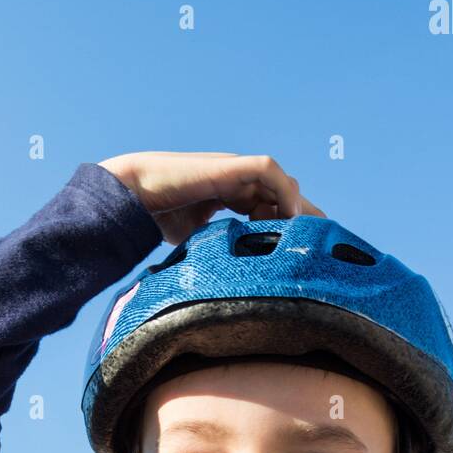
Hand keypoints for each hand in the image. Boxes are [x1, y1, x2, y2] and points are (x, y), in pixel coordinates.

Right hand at [97, 150, 326, 244]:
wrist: (132, 195)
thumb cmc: (157, 216)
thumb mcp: (196, 241)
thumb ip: (217, 250)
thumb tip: (228, 286)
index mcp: (231, 195)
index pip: (272, 209)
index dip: (289, 230)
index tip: (302, 257)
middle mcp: (237, 180)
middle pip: (285, 196)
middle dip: (304, 221)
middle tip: (319, 250)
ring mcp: (234, 171)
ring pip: (282, 183)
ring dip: (296, 209)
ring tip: (303, 239)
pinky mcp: (228, 166)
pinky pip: (268, 171)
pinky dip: (282, 192)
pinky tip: (287, 219)